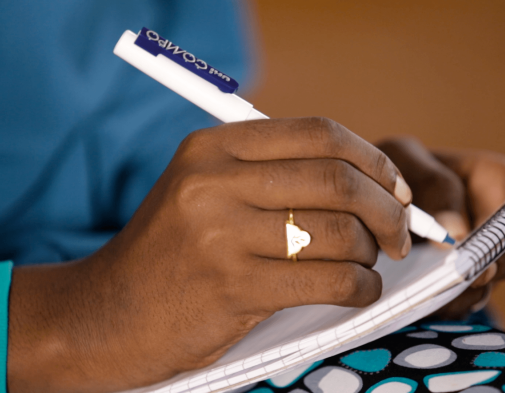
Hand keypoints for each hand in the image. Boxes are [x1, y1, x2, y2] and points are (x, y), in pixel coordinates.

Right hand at [6, 118, 413, 392]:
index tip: (393, 186)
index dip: (371, 158)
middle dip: (388, 208)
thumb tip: (366, 182)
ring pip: (338, 233)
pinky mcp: (232, 288)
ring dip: (370, 253)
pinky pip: (329, 281)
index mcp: (212, 148)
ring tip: (366, 265)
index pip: (318, 132)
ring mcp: (221, 234)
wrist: (105, 313)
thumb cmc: (168, 255)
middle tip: (398, 232)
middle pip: (337, 180)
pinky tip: (357, 293)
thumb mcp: (203, 192)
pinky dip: (360, 289)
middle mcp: (215, 181)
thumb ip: (270, 176)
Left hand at [377, 137, 504, 318]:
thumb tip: (455, 230)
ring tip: (445, 285)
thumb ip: (432, 182)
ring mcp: (476, 259)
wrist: (363, 207)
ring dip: (472, 287)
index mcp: (490, 180)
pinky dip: (448, 304)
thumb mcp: (404, 158)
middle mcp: (493, 223)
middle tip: (481, 268)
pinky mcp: (452, 287)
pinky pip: (461, 304)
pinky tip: (430, 299)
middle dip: (504, 261)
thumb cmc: (391, 174)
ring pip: (491, 282)